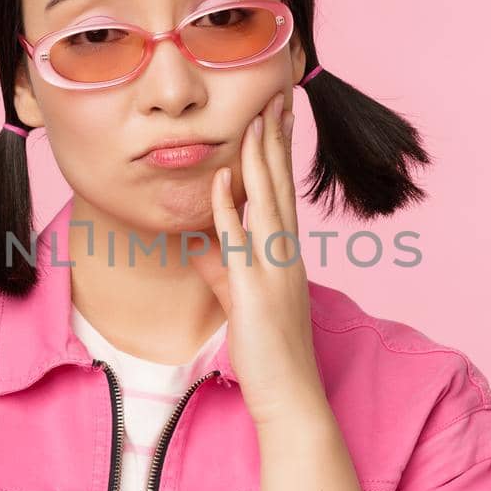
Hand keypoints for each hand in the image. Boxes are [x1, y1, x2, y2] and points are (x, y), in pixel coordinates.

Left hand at [188, 88, 324, 424]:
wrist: (288, 394)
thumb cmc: (267, 350)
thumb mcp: (240, 299)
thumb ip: (222, 267)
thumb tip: (201, 243)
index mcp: (285, 254)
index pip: (281, 191)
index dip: (278, 151)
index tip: (276, 114)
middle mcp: (285, 255)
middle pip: (279, 186)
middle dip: (276, 140)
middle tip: (276, 96)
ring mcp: (273, 271)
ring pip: (265, 205)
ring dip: (258, 161)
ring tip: (254, 121)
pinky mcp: (254, 293)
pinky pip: (238, 244)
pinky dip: (229, 211)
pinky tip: (221, 181)